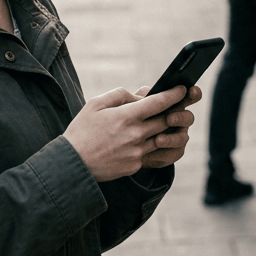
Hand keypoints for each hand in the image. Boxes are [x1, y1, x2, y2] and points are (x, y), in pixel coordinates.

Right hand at [63, 84, 190, 182]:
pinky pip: (150, 152)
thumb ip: (120, 94)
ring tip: (164, 121)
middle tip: (180, 104)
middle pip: (166, 120)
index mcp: (126, 116)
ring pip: (162, 138)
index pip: (159, 103)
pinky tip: (147, 139)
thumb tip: (140, 95)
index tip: (182, 89)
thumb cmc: (82, 130)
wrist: (73, 164)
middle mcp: (136, 135)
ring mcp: (137, 152)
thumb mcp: (96, 104)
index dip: (174, 95)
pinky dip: (152, 144)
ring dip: (166, 129)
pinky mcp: (135, 166)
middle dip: (175, 111)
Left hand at [136, 84, 201, 168]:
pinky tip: (149, 154)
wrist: (120, 144)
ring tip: (157, 140)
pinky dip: (162, 154)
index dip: (193, 93)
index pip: (188, 96)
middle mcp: (179, 120)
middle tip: (169, 119)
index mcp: (173, 103)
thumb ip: (140, 97)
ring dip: (171, 139)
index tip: (192, 90)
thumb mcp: (130, 104)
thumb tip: (148, 92)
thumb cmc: (128, 118)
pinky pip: (173, 154)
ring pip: (182, 138)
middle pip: (188, 118)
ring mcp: (176, 137)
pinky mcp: (171, 153)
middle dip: (180, 118)